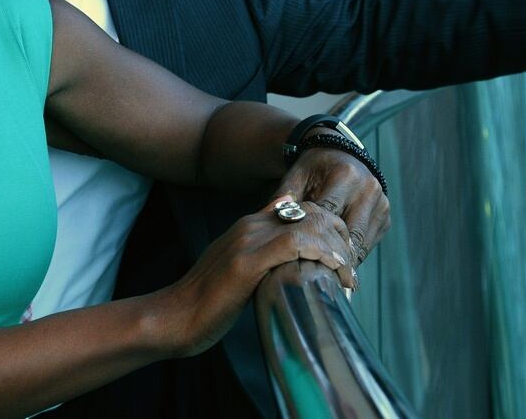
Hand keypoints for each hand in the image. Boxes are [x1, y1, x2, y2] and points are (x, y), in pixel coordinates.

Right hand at [151, 193, 355, 357]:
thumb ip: (264, 264)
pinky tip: (335, 273)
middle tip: (350, 269)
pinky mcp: (247, 262)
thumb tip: (294, 273)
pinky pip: (296, 244)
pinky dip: (323, 255)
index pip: (302, 209)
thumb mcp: (240, 275)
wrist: (174, 317)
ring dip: (337, 248)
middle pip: (312, 211)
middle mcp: (250, 225)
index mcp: (249, 225)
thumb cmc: (207, 305)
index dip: (329, 227)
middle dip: (340, 236)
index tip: (343, 257)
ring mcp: (248, 240)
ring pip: (309, 223)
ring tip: (348, 276)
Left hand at [276, 140, 389, 265]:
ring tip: (325, 276)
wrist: (339, 153)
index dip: (313, 241)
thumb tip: (270, 219)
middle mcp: (368, 188)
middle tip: (313, 277)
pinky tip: (337, 264)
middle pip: (349, 235)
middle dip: (331, 257)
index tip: (298, 261)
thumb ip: (284, 198)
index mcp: (344, 176)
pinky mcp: (385, 215)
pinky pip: (369, 243)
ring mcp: (381, 202)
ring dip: (345, 260)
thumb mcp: (295, 176)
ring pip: (362, 243)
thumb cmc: (312, 168)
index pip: (327, 218)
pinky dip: (354, 254)